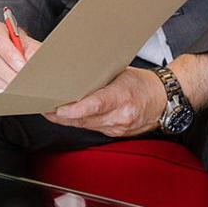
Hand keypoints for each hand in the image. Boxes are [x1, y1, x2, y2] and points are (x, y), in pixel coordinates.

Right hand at [0, 21, 39, 90]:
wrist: (7, 55)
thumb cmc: (17, 48)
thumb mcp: (28, 45)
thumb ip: (33, 51)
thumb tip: (33, 61)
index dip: (10, 54)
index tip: (22, 66)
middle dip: (10, 74)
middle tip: (23, 82)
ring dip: (5, 84)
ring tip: (18, 88)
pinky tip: (7, 90)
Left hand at [45, 66, 165, 135]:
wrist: (163, 100)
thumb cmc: (142, 83)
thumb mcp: (120, 73)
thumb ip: (98, 78)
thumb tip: (73, 73)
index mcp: (123, 97)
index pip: (96, 105)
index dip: (76, 109)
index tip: (59, 110)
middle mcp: (121, 115)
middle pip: (86, 118)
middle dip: (62, 115)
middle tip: (43, 107)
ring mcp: (119, 127)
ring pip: (86, 125)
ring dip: (67, 120)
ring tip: (49, 111)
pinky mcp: (116, 133)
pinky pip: (92, 128)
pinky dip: (79, 122)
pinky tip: (67, 117)